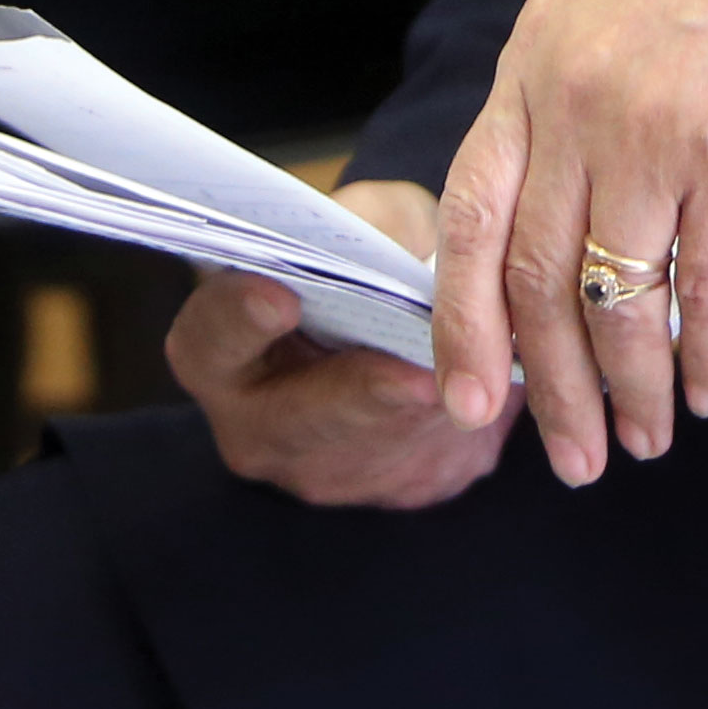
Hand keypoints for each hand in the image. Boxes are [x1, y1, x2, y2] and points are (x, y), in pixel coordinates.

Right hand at [167, 179, 504, 508]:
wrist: (404, 327)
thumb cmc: (368, 259)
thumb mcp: (366, 218)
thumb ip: (368, 221)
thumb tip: (395, 248)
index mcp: (220, 353)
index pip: (209, 341)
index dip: (238, 318)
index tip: (280, 295)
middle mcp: (260, 430)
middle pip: (305, 420)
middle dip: (364, 392)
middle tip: (413, 372)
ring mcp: (330, 475)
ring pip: (387, 445)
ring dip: (431, 407)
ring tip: (478, 361)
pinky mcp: (406, 490)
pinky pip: (443, 457)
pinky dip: (471, 416)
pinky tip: (497, 378)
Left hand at [435, 0, 707, 485]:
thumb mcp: (622, 6)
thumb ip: (586, 105)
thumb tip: (581, 229)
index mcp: (535, 60)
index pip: (469, 217)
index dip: (463, 323)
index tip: (471, 402)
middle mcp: (575, 98)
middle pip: (535, 280)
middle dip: (551, 388)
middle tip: (573, 458)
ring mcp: (652, 129)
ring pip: (616, 299)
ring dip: (631, 386)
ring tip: (647, 438)